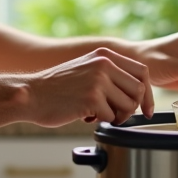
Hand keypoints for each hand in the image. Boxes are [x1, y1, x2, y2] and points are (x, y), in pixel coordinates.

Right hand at [24, 47, 152, 126]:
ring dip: (117, 116)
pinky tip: (84, 115)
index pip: (142, 71)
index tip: (146, 109)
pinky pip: (111, 117)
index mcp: (105, 55)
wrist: (30, 94)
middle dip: (131, 108)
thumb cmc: (57, 88)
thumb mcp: (86, 68)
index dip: (147, 93)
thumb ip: (109, 74)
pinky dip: (101, 121)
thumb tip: (137, 92)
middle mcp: (104, 64)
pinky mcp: (92, 98)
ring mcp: (98, 80)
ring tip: (97, 114)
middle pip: (139, 90)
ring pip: (128, 105)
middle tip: (116, 115)